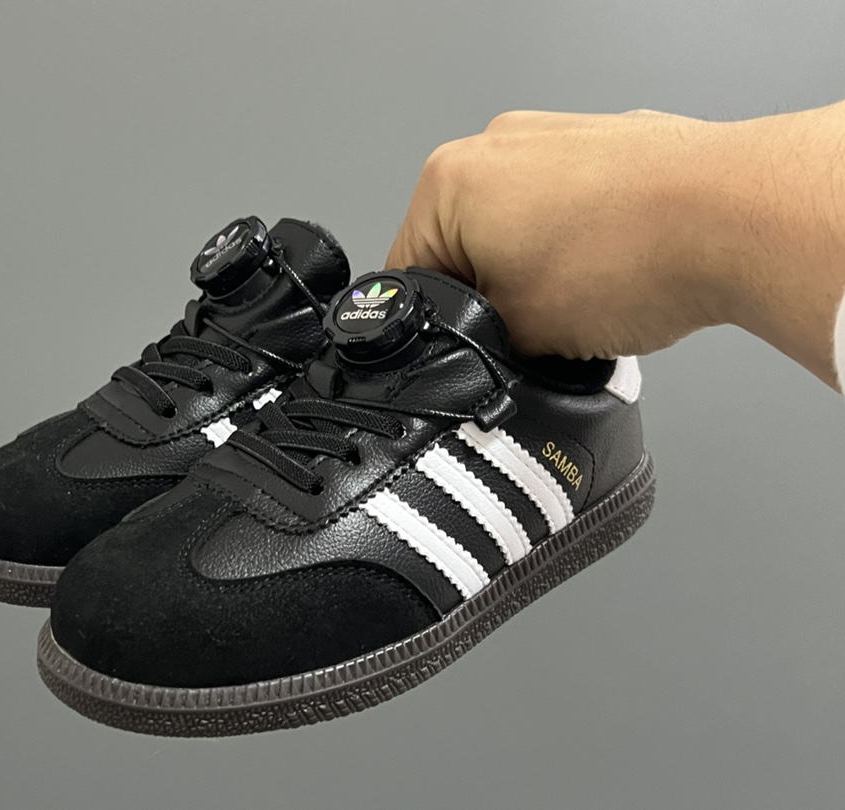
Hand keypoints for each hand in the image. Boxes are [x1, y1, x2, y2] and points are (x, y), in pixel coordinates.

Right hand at [386, 110, 726, 359]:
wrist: (735, 216)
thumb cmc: (634, 255)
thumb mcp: (522, 333)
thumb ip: (475, 343)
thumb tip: (476, 348)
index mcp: (447, 183)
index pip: (409, 274)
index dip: (438, 328)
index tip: (474, 350)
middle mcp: (493, 146)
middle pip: (463, 247)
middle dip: (493, 295)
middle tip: (536, 331)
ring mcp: (551, 136)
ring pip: (516, 228)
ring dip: (537, 269)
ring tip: (585, 300)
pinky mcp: (601, 144)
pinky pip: (565, 207)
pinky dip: (578, 243)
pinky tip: (612, 272)